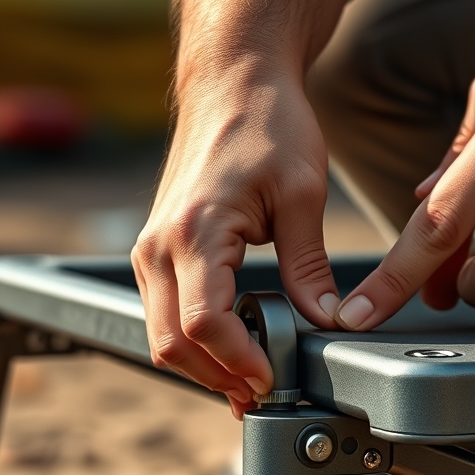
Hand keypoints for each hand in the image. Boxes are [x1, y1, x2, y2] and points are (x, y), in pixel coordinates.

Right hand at [132, 0, 354, 416]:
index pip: (204, 324)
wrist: (231, 82)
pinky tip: (235, 348)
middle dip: (218, 377)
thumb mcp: (302, 192)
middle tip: (266, 392)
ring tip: (254, 377)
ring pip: (162, 338)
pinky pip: (165, 317)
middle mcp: (158, 247)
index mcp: (195, 231)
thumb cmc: (268, 125)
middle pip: (171, 344)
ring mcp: (149, 252)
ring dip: (204, 367)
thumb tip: (325, 323)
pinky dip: (195, 344)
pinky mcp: (154, 253)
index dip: (239, 363)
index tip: (273, 379)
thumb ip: (309, 265)